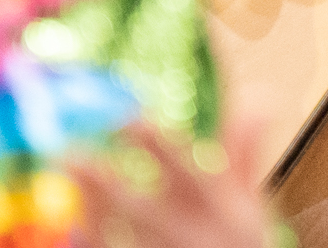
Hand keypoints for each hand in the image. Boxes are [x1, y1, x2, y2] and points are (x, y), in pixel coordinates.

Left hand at [72, 115, 274, 247]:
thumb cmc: (239, 245)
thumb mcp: (251, 203)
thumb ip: (245, 151)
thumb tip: (261, 95)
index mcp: (219, 209)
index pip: (184, 170)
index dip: (153, 144)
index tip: (125, 117)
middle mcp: (190, 236)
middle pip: (138, 209)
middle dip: (103, 180)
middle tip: (71, 151)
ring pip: (116, 237)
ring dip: (88, 205)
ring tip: (65, 171)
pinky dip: (88, 237)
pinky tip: (73, 217)